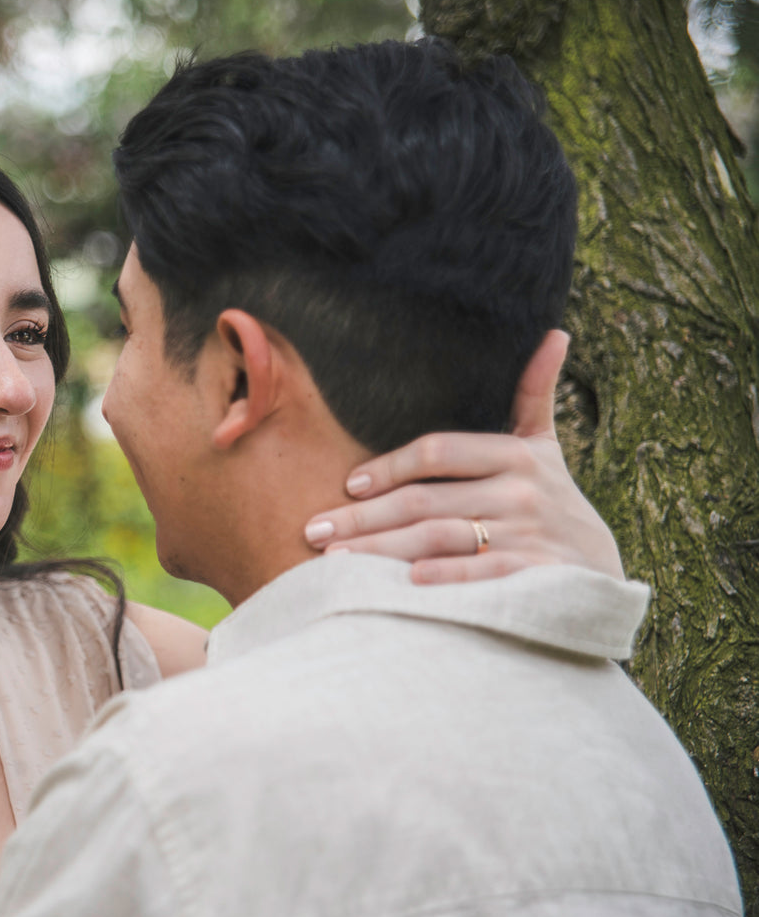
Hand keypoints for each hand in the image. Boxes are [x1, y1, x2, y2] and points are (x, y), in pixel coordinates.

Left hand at [302, 330, 624, 583]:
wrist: (603, 573)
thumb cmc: (554, 504)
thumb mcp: (546, 448)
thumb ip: (536, 394)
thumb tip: (554, 334)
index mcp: (516, 454)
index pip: (437, 451)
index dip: (389, 466)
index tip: (348, 484)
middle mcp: (522, 491)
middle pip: (425, 500)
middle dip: (363, 518)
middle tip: (314, 528)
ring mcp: (530, 534)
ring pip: (440, 538)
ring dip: (382, 549)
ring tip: (334, 559)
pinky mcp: (539, 576)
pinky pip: (482, 574)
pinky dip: (446, 577)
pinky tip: (405, 582)